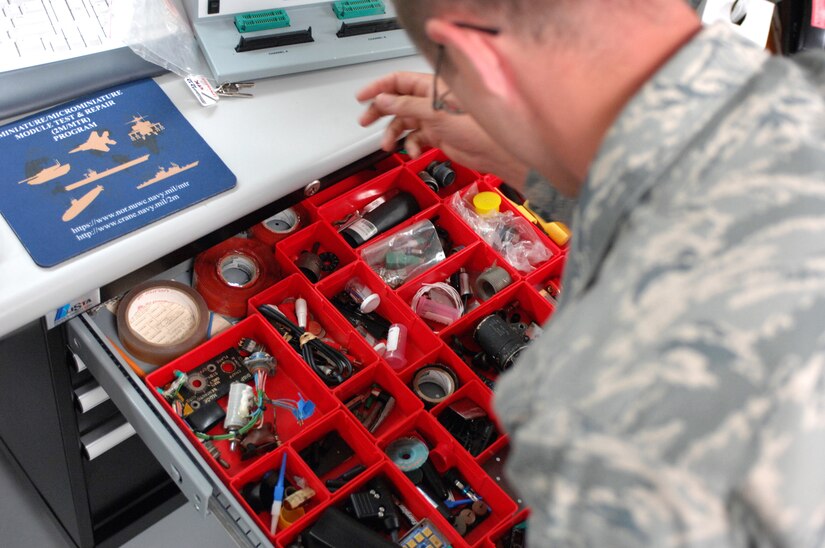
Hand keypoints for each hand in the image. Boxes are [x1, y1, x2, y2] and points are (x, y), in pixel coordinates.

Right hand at [357, 72, 528, 184]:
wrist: (494, 152)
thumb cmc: (477, 127)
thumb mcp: (435, 113)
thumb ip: (406, 106)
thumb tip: (383, 100)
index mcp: (431, 86)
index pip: (398, 81)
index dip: (379, 87)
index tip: (363, 97)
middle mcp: (432, 100)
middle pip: (398, 102)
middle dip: (381, 111)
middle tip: (366, 121)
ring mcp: (435, 118)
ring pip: (405, 123)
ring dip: (394, 133)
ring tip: (388, 144)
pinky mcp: (439, 136)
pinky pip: (416, 138)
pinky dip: (411, 145)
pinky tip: (413, 151)